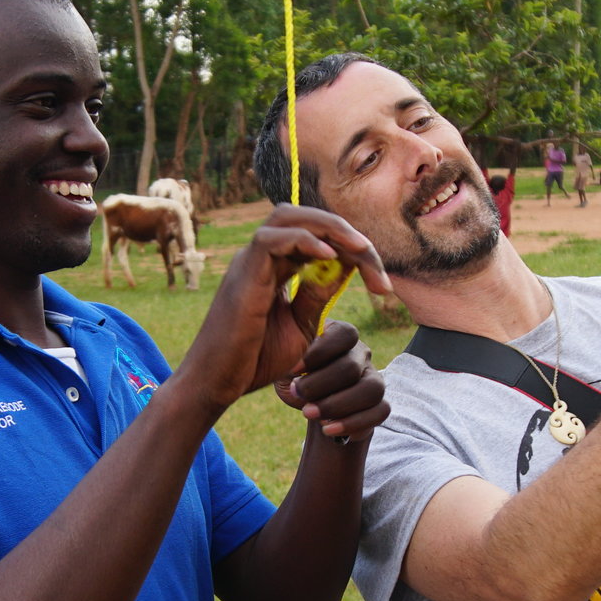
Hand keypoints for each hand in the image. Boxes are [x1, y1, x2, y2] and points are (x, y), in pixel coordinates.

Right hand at [170, 207, 391, 419]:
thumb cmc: (255, 359)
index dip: (354, 251)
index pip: (319, 237)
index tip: (382, 284)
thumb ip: (319, 294)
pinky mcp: (242, 275)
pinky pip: (270, 240)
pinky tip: (331, 256)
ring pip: (287, 217)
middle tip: (375, 260)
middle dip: (346, 231)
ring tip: (360, 249)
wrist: (218, 384)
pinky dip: (303, 240)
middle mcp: (261, 257)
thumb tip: (345, 266)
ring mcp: (249, 262)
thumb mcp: (301, 324)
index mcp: (276, 267)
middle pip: (305, 217)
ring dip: (330, 228)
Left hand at [275, 320, 389, 445]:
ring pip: (371, 390)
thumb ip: (289, 360)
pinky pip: (379, 412)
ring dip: (338, 405)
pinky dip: (353, 423)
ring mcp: (373, 377)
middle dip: (320, 385)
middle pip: (351, 367)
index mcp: (340, 335)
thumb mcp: (286, 366)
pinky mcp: (379, 403)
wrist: (310, 405)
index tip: (293, 369)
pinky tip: (327, 429)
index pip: (344, 334)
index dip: (319, 352)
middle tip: (297, 394)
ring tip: (309, 413)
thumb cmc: (295, 379)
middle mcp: (361, 354)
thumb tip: (293, 364)